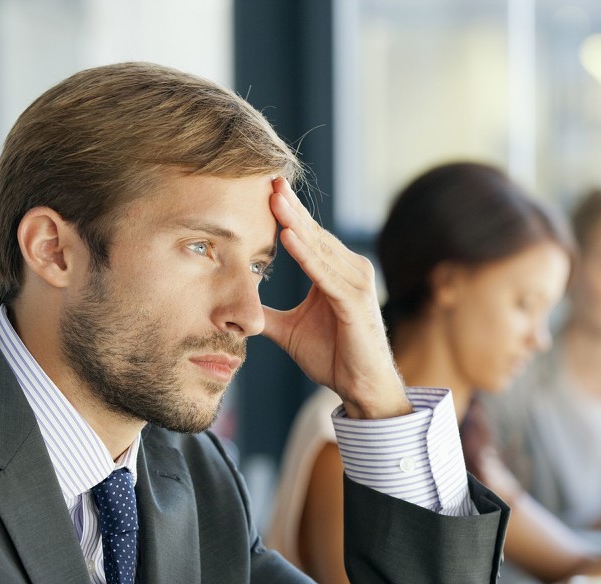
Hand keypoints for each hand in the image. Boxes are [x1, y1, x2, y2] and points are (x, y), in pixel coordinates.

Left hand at [263, 178, 409, 419]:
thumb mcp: (290, 331)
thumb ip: (268, 315)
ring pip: (319, 247)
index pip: (308, 235)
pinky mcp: (355, 301)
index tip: (265, 189)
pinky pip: (325, 273)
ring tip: (273, 198)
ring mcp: (355, 283)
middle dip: (289, 207)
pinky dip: (306, 254)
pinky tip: (287, 236)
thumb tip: (239, 308)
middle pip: (313, 233)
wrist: (361, 388)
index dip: (287, 213)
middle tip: (267, 178)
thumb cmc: (334, 358)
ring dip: (295, 222)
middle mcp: (350, 270)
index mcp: (335, 272)